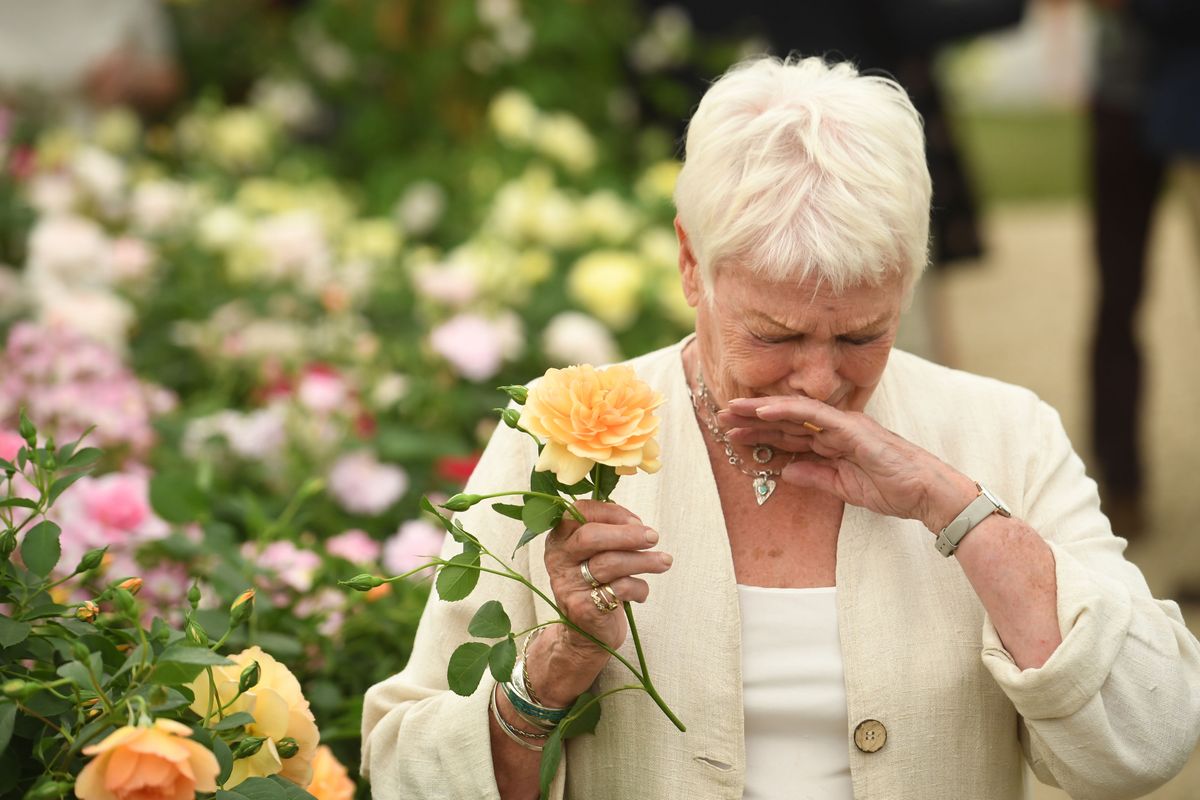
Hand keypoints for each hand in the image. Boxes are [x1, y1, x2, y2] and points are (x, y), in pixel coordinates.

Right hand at [530, 500, 670, 705]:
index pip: (580, 512)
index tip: (637, 521)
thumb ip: (609, 534)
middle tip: (653, 537)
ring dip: (643, 561)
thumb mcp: (595, 555)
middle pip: (590, 537)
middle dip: (626, 535)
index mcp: (559, 539)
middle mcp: (558, 560)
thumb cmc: (596, 585)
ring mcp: (568, 585)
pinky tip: (641, 592)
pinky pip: (619, 590)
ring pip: (609, 564)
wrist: (584, 635)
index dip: (612, 513)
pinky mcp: (583, 608)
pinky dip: (639, 588)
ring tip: (665, 561)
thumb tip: (637, 524)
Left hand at [720, 396, 976, 531]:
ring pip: (793, 411)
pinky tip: (762, 411)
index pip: (788, 434)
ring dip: (760, 411)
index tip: (731, 434)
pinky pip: (814, 414)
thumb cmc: (893, 490)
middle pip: (785, 419)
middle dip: (751, 418)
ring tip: (731, 410)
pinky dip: (787, 410)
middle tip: (719, 415)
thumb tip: (786, 472)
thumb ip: (815, 477)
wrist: (926, 494)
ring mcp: (844, 424)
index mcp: (833, 442)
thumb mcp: (843, 488)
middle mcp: (835, 427)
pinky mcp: (852, 427)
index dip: (759, 433)